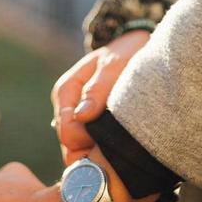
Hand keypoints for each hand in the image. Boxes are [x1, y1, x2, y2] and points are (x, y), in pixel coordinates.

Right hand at [51, 30, 150, 165]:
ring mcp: (78, 118)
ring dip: (98, 152)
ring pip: (79, 151)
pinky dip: (103, 149)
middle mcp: (67, 107)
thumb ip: (97, 90)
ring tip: (123, 144)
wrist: (135, 49)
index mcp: (66, 91)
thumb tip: (81, 115)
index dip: (86, 141)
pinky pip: (91, 147)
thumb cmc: (124, 53)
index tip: (111, 137)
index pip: (67, 131)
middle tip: (119, 146)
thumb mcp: (113, 65)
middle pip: (70, 146)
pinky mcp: (90, 125)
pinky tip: (121, 144)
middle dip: (91, 151)